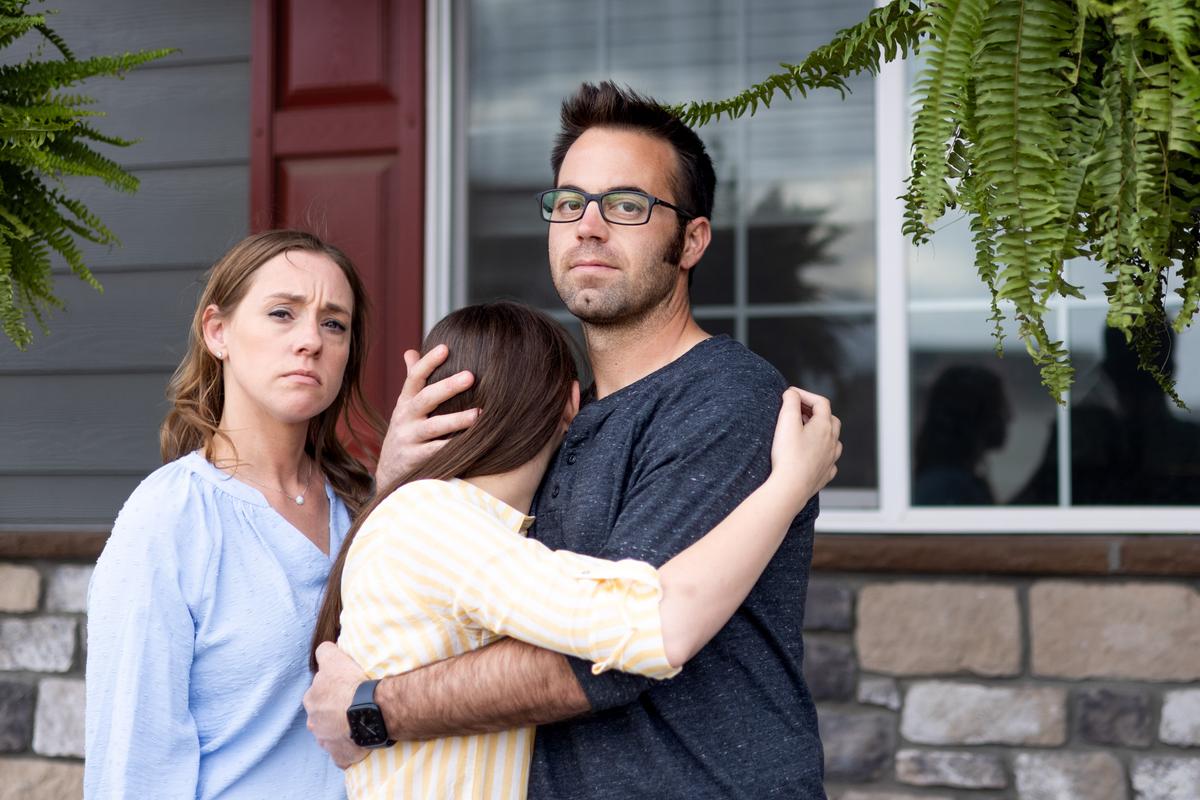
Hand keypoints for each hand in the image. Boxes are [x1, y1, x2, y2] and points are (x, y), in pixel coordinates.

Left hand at [304, 641, 369, 769]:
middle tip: (352, 705)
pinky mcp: (339, 756)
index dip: (330, 689)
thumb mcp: (335, 658)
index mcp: (311, 699)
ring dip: (340, 730)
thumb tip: (323, 649)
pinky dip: (348, 749)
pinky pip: (342, 755)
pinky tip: (359, 742)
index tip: (344, 688)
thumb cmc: (352, 684)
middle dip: (332, 712)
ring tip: (359, 722)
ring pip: (330, 734)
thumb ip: (325, 651)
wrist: (370, 711)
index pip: (316, 692)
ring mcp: (326, 741)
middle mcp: (314, 721)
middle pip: (321, 715)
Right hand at [375, 344, 478, 486]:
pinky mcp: (415, 460)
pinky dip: (451, 448)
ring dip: (455, 420)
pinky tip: (472, 443)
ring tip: (478, 414)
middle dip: (448, 387)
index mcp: (406, 402)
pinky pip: (435, 453)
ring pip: (433, 427)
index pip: (414, 377)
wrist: (390, 471)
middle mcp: (405, 418)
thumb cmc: (407, 431)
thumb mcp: (405, 406)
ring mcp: (409, 439)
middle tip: (471, 376)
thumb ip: (412, 380)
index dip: (428, 362)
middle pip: (426, 399)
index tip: (445, 348)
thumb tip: (411, 351)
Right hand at [768, 388, 841, 509]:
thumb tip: (792, 393)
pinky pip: (829, 460)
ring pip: (833, 440)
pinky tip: (811, 455)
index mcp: (825, 426)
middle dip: (815, 412)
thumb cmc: (788, 456)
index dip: (805, 395)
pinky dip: (822, 453)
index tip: (790, 395)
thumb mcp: (786, 421)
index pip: (821, 402)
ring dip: (821, 432)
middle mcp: (832, 442)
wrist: (790, 488)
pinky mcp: (825, 474)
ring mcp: (831, 459)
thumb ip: (790, 402)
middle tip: (798, 412)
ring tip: (806, 432)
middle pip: (830, 419)